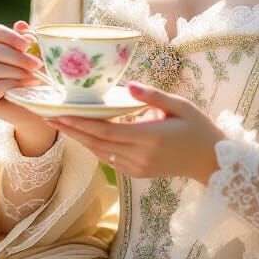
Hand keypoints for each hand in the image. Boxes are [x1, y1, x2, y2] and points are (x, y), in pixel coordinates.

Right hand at [0, 20, 57, 145]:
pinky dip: (13, 85)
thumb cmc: (40, 77)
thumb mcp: (40, 56)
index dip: (10, 36)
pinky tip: (29, 85)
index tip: (29, 44)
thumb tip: (20, 25)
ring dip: (17, 72)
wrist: (40, 106)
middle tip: (37, 64)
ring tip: (36, 76)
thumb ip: (31, 41)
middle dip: (18, 57)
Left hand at [45, 82, 221, 183]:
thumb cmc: (198, 128)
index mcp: (149, 137)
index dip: (80, 123)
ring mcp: (137, 167)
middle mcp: (139, 156)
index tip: (59, 113)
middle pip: (96, 142)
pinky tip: (83, 135)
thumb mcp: (181, 106)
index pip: (105, 131)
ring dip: (79, 138)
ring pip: (99, 152)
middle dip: (70, 129)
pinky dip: (93, 146)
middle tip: (47, 116)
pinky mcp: (137, 173)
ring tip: (59, 123)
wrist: (211, 161)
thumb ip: (153, 96)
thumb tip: (128, 85)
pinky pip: (108, 159)